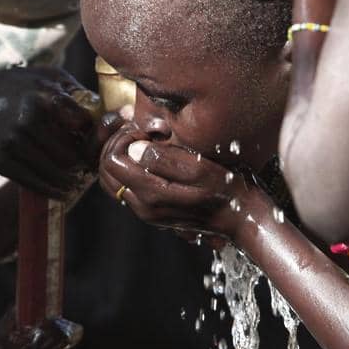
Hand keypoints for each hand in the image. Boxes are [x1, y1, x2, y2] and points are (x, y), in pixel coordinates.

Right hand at [0, 67, 105, 197]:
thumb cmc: (20, 87)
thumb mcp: (50, 77)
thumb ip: (80, 95)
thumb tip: (112, 116)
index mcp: (45, 96)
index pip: (85, 125)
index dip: (96, 136)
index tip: (97, 140)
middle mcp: (28, 120)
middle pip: (73, 157)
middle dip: (85, 163)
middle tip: (89, 165)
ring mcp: (11, 142)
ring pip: (57, 175)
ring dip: (72, 181)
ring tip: (78, 178)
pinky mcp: (0, 161)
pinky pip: (37, 184)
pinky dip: (55, 190)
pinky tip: (63, 189)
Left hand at [97, 123, 265, 242]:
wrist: (241, 217)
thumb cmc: (226, 189)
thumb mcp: (199, 168)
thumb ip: (164, 159)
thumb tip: (134, 148)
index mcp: (151, 195)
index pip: (112, 160)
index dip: (124, 138)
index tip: (146, 130)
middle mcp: (142, 207)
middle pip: (106, 171)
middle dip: (118, 145)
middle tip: (142, 132)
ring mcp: (146, 212)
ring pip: (113, 180)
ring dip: (123, 156)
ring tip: (146, 141)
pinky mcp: (152, 211)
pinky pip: (127, 187)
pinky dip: (131, 168)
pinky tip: (152, 155)